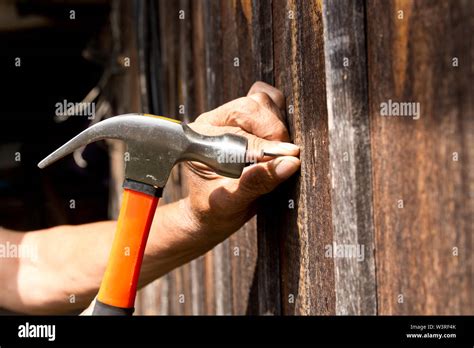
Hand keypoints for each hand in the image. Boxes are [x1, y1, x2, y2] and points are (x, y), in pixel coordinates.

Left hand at [181, 81, 299, 246]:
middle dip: (274, 132)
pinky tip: (279, 146)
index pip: (240, 123)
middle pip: (254, 104)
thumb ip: (256, 182)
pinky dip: (281, 121)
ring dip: (278, 126)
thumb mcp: (230, 202)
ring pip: (265, 101)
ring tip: (279, 155)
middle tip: (283, 160)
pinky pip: (271, 105)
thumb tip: (289, 163)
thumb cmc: (214, 210)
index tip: (287, 159)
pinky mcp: (249, 121)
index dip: (266, 142)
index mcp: (201, 135)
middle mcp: (216, 121)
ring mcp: (233, 118)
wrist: (212, 215)